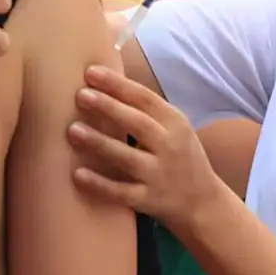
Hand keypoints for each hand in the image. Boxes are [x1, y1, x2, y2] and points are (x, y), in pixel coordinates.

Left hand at [67, 64, 223, 228]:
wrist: (203, 202)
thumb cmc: (181, 157)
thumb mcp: (176, 128)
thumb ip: (148, 111)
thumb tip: (105, 86)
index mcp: (176, 123)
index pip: (145, 98)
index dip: (118, 84)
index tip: (91, 72)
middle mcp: (169, 147)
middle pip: (137, 123)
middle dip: (108, 107)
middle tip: (81, 95)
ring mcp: (159, 175)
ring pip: (127, 157)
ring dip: (99, 143)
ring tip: (73, 130)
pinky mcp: (149, 200)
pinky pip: (121, 192)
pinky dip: (100, 184)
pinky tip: (78, 174)